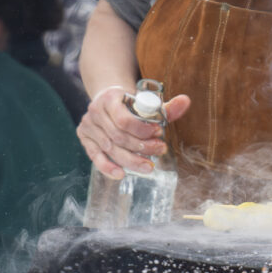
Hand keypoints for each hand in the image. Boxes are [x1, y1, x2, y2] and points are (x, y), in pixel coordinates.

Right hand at [76, 86, 190, 178]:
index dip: (142, 130)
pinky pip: (95, 156)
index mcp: (110, 98)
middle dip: (141, 147)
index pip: (124, 120)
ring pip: (110, 148)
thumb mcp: (147, 103)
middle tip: (160, 151)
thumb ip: (166, 107)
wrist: (109, 101)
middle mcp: (95, 111)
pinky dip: (108, 167)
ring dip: (131, 160)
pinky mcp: (85, 139)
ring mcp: (88, 126)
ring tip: (149, 166)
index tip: (159, 134)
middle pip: (118, 137)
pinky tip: (121, 174)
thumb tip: (186, 101)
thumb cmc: (131, 104)